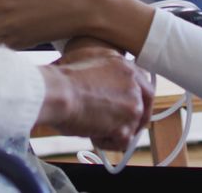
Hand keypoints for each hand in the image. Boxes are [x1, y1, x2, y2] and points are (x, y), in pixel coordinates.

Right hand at [37, 54, 153, 150]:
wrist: (57, 92)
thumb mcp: (87, 58)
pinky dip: (107, 142)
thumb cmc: (63, 77)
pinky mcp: (125, 127)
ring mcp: (132, 106)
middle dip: (135, 118)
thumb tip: (101, 77)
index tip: (129, 106)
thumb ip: (103, 67)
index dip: (136, 98)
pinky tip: (92, 134)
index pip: (142, 84)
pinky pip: (122, 142)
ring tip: (94, 126)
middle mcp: (133, 84)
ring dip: (115, 130)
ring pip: (132, 126)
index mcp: (125, 66)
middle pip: (145, 106)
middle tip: (120, 126)